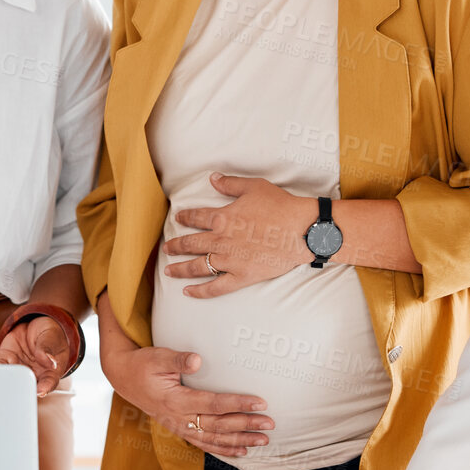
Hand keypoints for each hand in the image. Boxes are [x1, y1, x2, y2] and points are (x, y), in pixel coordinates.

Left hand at [0, 317, 73, 395]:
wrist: (34, 327)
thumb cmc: (48, 336)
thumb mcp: (51, 338)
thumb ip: (48, 348)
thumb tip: (49, 360)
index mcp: (49, 372)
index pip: (49, 384)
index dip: (45, 389)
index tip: (40, 391)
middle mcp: (32, 375)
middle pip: (27, 386)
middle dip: (21, 389)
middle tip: (17, 387)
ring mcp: (18, 368)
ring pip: (10, 379)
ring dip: (5, 381)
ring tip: (3, 380)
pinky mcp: (5, 360)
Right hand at [101, 339, 271, 457]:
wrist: (124, 378)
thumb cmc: (143, 364)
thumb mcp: (157, 357)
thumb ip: (177, 359)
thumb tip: (197, 359)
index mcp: (175, 400)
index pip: (213, 404)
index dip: (237, 404)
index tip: (260, 402)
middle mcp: (178, 418)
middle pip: (218, 425)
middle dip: (245, 425)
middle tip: (270, 424)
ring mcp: (179, 426)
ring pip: (213, 439)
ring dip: (239, 441)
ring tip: (262, 441)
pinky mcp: (179, 429)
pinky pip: (204, 444)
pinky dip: (223, 449)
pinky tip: (242, 451)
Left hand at [162, 173, 315, 296]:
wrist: (302, 229)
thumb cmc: (280, 206)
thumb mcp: (254, 187)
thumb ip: (230, 184)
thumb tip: (213, 178)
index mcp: (222, 217)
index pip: (196, 217)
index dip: (185, 217)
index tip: (177, 218)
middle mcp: (221, 240)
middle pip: (190, 244)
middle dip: (175, 246)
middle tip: (166, 249)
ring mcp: (230, 260)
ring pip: (197, 266)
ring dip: (180, 269)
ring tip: (168, 271)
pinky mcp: (242, 276)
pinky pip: (216, 287)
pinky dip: (200, 291)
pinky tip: (187, 292)